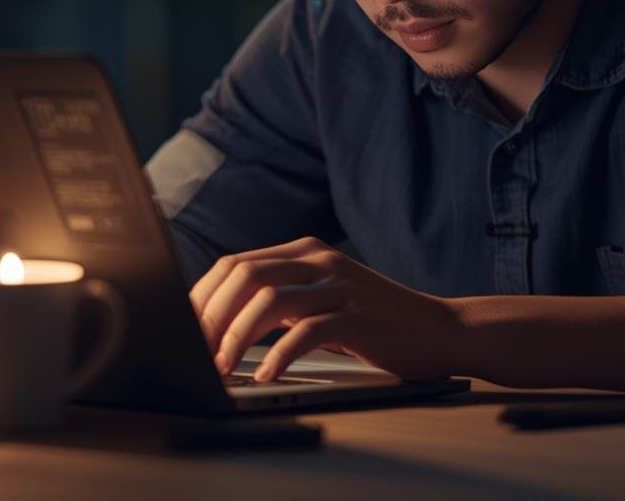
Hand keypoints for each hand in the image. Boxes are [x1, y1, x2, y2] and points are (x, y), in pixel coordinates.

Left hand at [189, 236, 464, 382]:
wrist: (440, 329)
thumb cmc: (376, 321)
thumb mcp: (322, 299)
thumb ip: (281, 299)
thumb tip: (220, 321)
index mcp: (304, 251)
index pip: (235, 263)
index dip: (201, 296)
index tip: (184, 329)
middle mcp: (319, 260)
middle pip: (244, 275)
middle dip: (210, 315)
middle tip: (195, 350)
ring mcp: (340, 286)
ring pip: (269, 301)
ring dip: (236, 337)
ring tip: (222, 367)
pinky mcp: (359, 317)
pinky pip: (307, 331)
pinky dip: (279, 355)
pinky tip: (265, 373)